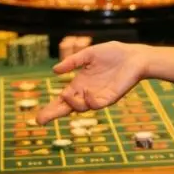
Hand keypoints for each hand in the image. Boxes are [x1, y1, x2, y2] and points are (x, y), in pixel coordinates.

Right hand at [35, 41, 149, 124]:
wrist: (135, 56)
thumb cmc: (114, 54)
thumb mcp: (89, 54)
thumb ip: (73, 61)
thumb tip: (55, 70)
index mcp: (80, 83)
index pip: (63, 99)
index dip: (51, 108)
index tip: (38, 118)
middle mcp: (87, 93)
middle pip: (68, 108)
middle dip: (54, 114)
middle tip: (41, 119)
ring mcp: (98, 96)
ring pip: (81, 108)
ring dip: (72, 103)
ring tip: (66, 93)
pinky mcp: (110, 98)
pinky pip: (97, 105)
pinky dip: (89, 100)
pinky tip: (87, 92)